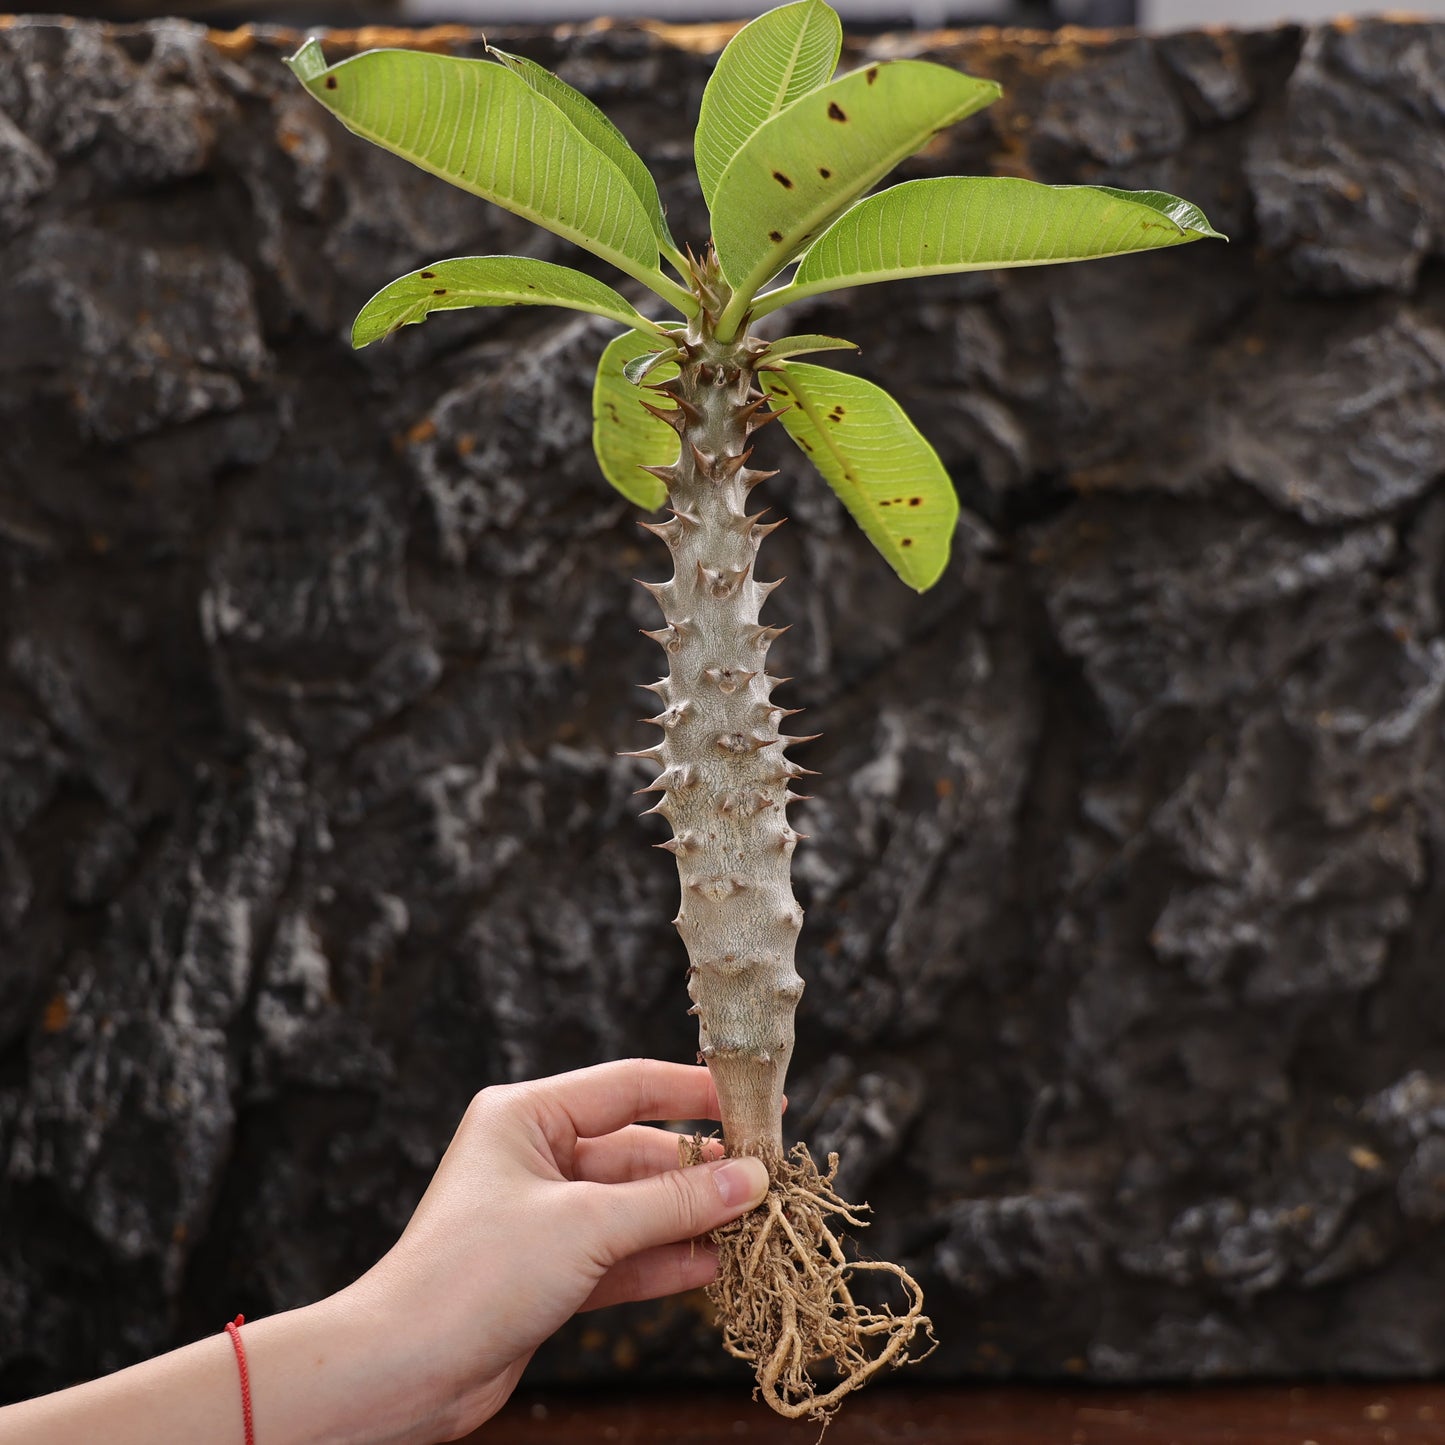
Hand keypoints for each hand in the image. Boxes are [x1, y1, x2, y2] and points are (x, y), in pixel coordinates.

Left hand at [341, 1058, 770, 1440]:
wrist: (401, 1373)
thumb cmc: (475, 1275)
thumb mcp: (585, 1227)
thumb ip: (673, 1202)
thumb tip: (752, 1179)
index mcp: (527, 1116)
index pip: (629, 1085)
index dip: (696, 1092)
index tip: (756, 1102)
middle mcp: (535, 1156)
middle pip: (638, 1150)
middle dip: (700, 1170)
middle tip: (767, 1180)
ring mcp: (542, 1215)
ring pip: (634, 1206)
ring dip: (689, 1218)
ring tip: (753, 1226)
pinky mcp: (548, 1269)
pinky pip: (622, 1252)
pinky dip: (664, 1259)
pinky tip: (714, 1264)